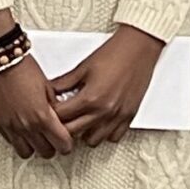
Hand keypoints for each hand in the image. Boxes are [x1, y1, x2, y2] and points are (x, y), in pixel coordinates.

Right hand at [0, 56, 75, 159]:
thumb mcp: (48, 86)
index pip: (62, 144)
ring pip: (27, 153)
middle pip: (46, 153)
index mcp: (42, 117)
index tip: (67, 137)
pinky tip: (23, 129)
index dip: (67, 143)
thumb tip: (60, 115)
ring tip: (37, 136)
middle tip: (53, 137)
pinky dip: (19, 140)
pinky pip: (11, 142)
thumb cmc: (22, 68)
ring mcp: (11, 127)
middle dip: (52, 146)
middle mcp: (26, 126)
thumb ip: (55, 106)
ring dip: (34, 146)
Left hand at [49, 25, 164, 146]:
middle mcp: (104, 111)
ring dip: (83, 132)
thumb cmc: (115, 53)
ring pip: (92, 140)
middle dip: (63, 126)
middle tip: (62, 116)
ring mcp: (117, 116)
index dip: (51, 114)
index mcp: (90, 98)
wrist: (139, 48)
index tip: (50, 109)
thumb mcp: (83, 67)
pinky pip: (113, 137)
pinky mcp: (129, 116)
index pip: (61, 117)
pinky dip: (104, 133)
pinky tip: (99, 121)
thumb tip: (50, 90)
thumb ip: (64, 83)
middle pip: (73, 133)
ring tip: (81, 120)